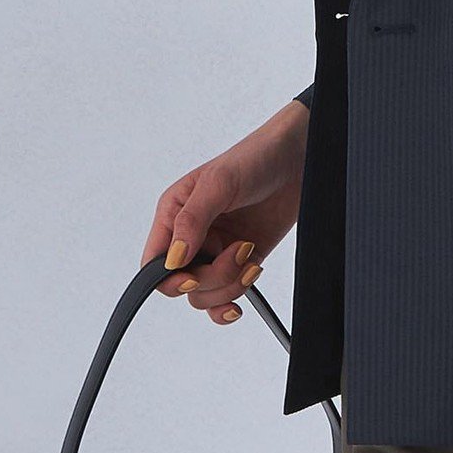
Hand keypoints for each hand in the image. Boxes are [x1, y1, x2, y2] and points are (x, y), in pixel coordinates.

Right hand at [140, 99, 310, 323]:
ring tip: (249, 255)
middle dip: (211, 278)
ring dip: (229, 284)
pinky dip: (236, 295)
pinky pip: (228, 294)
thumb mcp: (218, 182)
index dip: (170, 278)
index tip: (193, 278)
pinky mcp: (241, 259)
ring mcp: (217, 250)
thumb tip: (173, 258)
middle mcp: (192, 236)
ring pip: (206, 294)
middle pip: (182, 283)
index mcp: (174, 214)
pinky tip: (249, 278)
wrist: (298, 157)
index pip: (154, 262)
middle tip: (237, 252)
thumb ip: (191, 220)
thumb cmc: (255, 156)